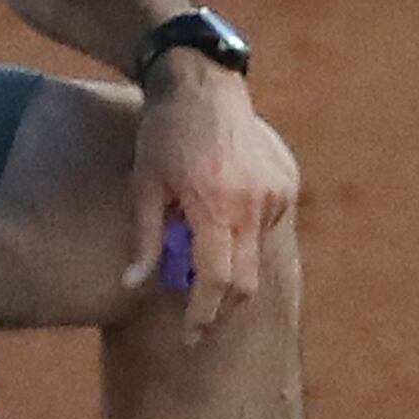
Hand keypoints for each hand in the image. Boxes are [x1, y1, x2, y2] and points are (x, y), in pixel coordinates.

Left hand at [126, 60, 296, 340]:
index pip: (217, 279)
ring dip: (230, 262)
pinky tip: (220, 209)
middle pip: (246, 282)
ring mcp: (273, 193)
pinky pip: (264, 228)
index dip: (204, 313)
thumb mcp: (144, 185)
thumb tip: (134, 286)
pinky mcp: (284, 184)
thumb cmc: (165, 134)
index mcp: (215, 205)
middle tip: (199, 319)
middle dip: (223, 307)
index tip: (191, 335)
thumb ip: (145, 240)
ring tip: (199, 238)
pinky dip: (242, 235)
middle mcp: (252, 203)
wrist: (203, 83)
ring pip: (255, 255)